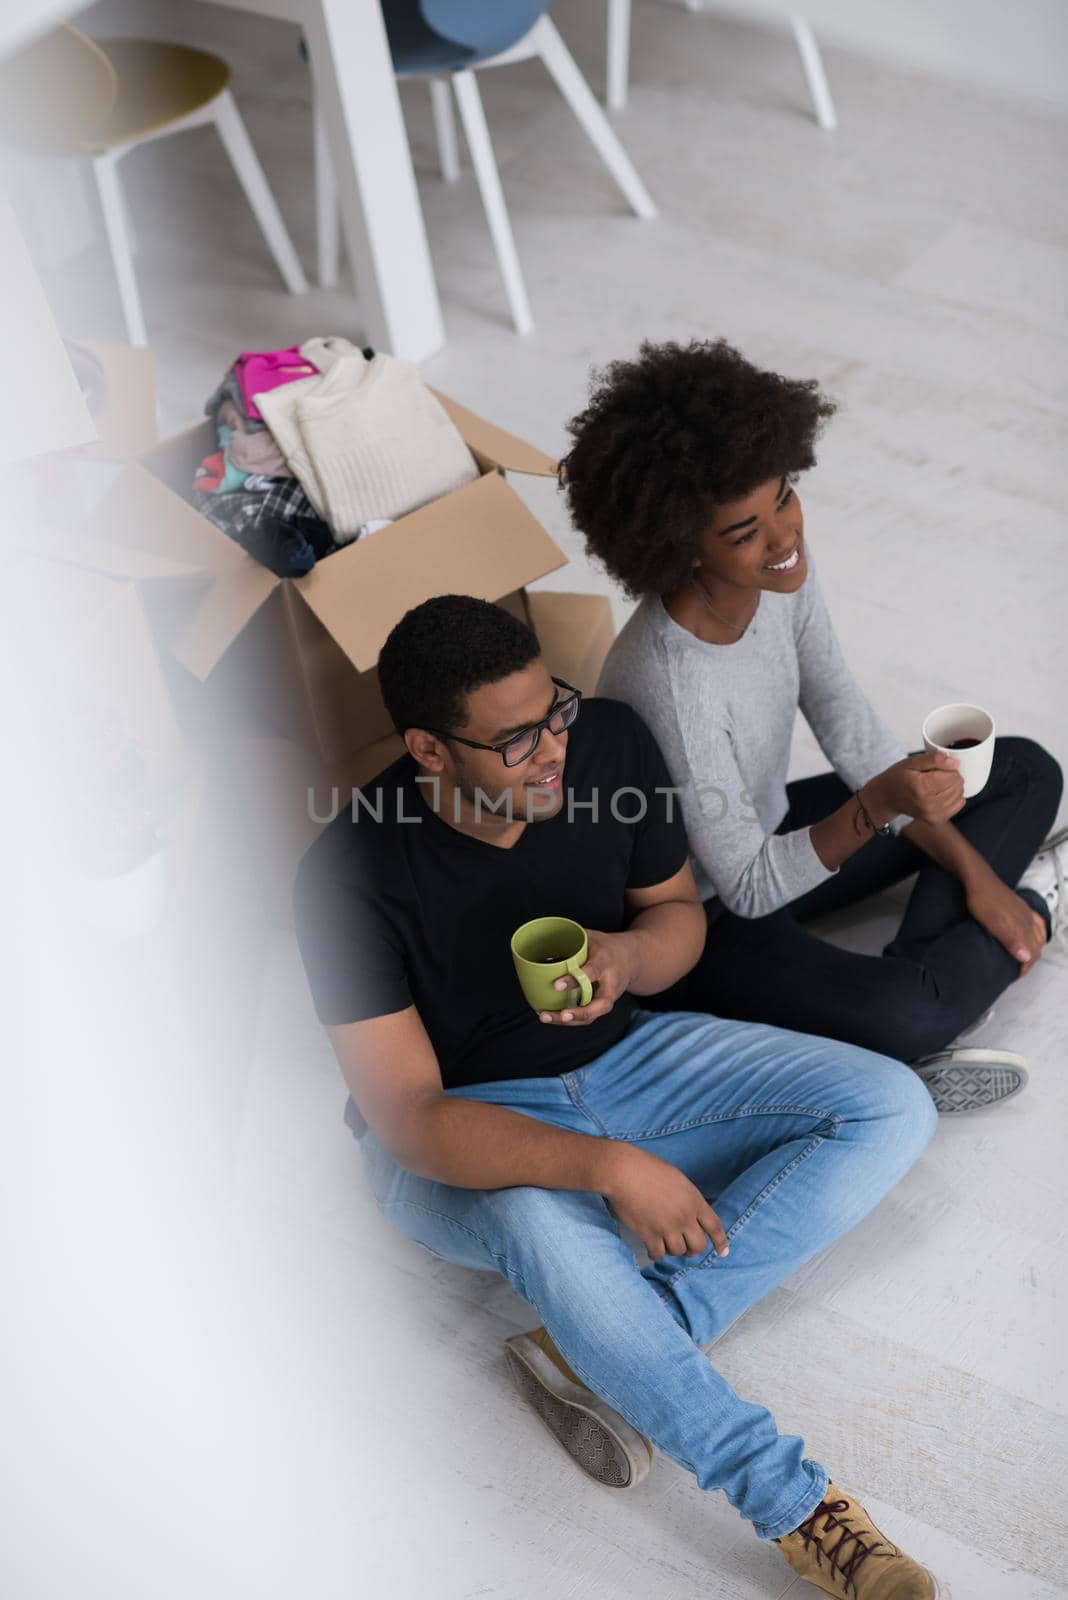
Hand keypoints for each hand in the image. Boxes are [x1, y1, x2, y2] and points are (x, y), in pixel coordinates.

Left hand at [538, 929, 638, 1026]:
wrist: (632, 959)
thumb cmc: (606, 947)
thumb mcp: (591, 937)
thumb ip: (570, 940)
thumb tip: (543, 943)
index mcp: (605, 962)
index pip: (592, 972)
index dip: (575, 980)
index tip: (556, 985)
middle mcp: (610, 984)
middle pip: (600, 1004)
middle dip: (580, 1013)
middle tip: (561, 1015)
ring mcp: (608, 998)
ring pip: (592, 1016)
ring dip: (569, 1020)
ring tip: (545, 1017)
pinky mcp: (602, 1006)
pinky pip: (587, 1017)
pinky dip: (568, 1019)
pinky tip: (550, 1017)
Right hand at [596, 1142, 728, 1262]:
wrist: (624, 1172)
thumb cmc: (648, 1168)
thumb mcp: (678, 1179)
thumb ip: (687, 1198)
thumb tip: (689, 1214)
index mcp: (694, 1200)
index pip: (714, 1226)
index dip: (720, 1241)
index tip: (723, 1252)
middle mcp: (684, 1217)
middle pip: (698, 1246)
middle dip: (692, 1249)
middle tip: (684, 1246)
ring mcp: (667, 1228)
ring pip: (678, 1252)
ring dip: (672, 1249)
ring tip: (664, 1242)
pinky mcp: (649, 1235)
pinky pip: (658, 1254)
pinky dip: (656, 1253)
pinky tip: (651, 1248)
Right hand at [865, 753, 964, 826]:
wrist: (886, 798)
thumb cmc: (897, 778)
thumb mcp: (911, 762)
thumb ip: (934, 760)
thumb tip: (955, 763)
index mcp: (922, 786)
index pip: (953, 776)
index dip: (948, 768)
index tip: (937, 769)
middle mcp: (928, 803)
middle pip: (958, 786)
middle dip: (951, 778)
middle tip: (935, 777)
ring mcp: (933, 814)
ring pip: (960, 795)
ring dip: (952, 788)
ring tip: (936, 786)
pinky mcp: (936, 820)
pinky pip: (958, 805)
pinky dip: (953, 798)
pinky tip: (940, 794)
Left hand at [966, 875, 1046, 975]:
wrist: (977, 879)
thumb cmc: (981, 900)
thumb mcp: (993, 923)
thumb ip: (1010, 940)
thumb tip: (1026, 957)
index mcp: (1022, 927)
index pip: (1031, 953)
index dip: (1025, 967)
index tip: (1016, 975)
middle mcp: (1027, 921)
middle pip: (1037, 946)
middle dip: (1031, 960)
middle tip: (1019, 969)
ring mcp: (1025, 913)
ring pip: (1039, 936)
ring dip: (1036, 949)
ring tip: (1026, 957)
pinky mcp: (1021, 907)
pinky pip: (1038, 923)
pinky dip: (1039, 934)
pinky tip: (1035, 935)